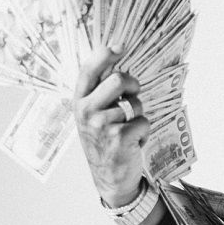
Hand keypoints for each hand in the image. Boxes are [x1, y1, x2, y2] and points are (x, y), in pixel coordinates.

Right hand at [73, 45, 148, 206]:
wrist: (109, 178)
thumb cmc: (104, 142)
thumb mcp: (93, 116)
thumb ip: (100, 92)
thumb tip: (114, 61)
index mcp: (79, 102)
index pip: (89, 71)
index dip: (105, 55)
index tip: (120, 46)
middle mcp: (87, 111)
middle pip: (119, 79)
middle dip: (133, 85)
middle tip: (134, 96)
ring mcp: (102, 124)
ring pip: (135, 104)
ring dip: (139, 116)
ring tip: (129, 130)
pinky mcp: (120, 137)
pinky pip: (144, 122)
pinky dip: (144, 132)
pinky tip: (133, 143)